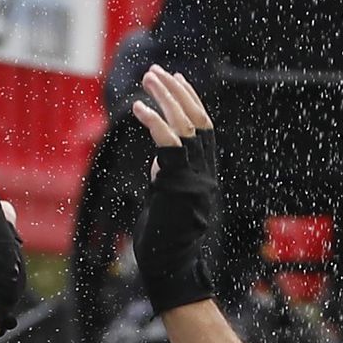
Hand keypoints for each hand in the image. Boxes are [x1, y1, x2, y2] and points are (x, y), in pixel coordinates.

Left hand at [130, 65, 220, 316]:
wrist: (171, 272)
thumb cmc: (163, 244)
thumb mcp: (166, 203)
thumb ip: (166, 179)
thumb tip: (159, 161)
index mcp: (204, 175)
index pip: (203, 128)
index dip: (191, 101)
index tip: (175, 79)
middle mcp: (205, 173)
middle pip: (197, 120)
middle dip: (177, 91)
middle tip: (156, 71)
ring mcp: (195, 179)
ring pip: (186, 126)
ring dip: (167, 97)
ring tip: (149, 78)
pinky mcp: (179, 186)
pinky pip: (169, 145)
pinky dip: (154, 122)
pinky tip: (138, 108)